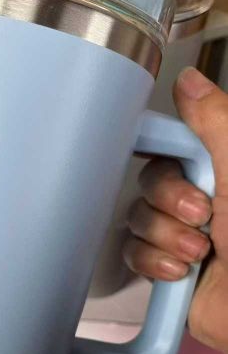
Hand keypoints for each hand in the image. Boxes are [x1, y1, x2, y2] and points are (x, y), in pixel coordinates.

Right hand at [124, 67, 227, 353]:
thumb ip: (217, 124)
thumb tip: (189, 81)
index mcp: (223, 169)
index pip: (173, 143)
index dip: (162, 150)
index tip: (165, 157)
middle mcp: (204, 197)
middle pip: (150, 180)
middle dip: (169, 201)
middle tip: (202, 215)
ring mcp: (184, 234)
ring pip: (138, 218)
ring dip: (165, 236)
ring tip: (201, 252)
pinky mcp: (167, 267)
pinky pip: (134, 253)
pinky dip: (154, 262)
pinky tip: (182, 272)